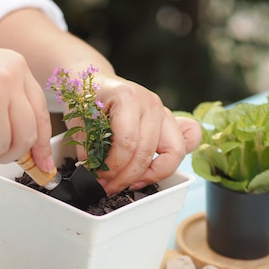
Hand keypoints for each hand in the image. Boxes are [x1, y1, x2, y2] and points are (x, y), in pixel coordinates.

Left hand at [72, 74, 201, 194]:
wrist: (94, 81)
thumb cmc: (87, 99)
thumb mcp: (79, 121)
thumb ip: (87, 147)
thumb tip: (94, 174)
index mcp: (128, 98)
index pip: (127, 143)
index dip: (112, 168)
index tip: (98, 178)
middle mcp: (151, 104)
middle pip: (147, 152)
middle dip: (126, 177)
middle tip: (108, 187)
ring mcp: (164, 112)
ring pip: (174, 152)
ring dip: (152, 175)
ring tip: (130, 184)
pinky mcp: (171, 122)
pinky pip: (189, 139)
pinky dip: (176, 158)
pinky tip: (153, 170)